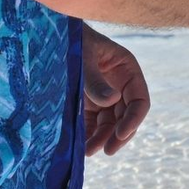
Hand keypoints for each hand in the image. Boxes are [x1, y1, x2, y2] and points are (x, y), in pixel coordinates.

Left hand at [83, 24, 150, 155]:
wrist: (49, 38)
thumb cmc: (71, 42)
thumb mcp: (84, 58)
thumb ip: (95, 81)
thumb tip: (112, 101)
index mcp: (126, 69)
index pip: (139, 99)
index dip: (134, 119)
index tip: (120, 134)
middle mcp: (118, 84)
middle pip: (126, 116)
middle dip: (118, 134)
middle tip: (108, 150)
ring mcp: (103, 94)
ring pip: (111, 123)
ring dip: (103, 138)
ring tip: (87, 151)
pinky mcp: (87, 103)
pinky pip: (94, 124)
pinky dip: (90, 135)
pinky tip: (82, 145)